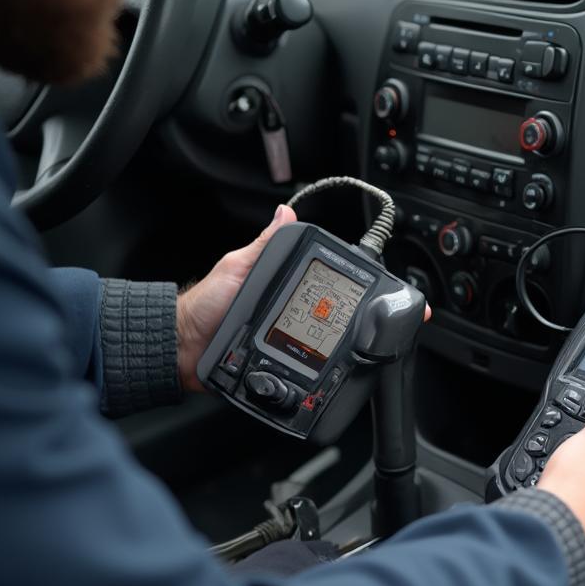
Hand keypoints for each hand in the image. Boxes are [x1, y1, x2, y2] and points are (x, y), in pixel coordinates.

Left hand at [176, 206, 433, 392]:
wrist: (184, 350)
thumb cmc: (206, 306)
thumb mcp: (237, 268)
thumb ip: (263, 245)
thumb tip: (284, 213)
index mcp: (291, 285)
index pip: (333, 283)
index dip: (363, 286)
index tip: (392, 291)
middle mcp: (298, 312)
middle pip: (343, 316)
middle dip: (372, 319)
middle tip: (399, 323)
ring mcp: (295, 340)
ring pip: (334, 345)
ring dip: (356, 347)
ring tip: (381, 348)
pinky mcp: (287, 365)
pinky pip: (313, 368)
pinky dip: (331, 371)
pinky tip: (348, 372)